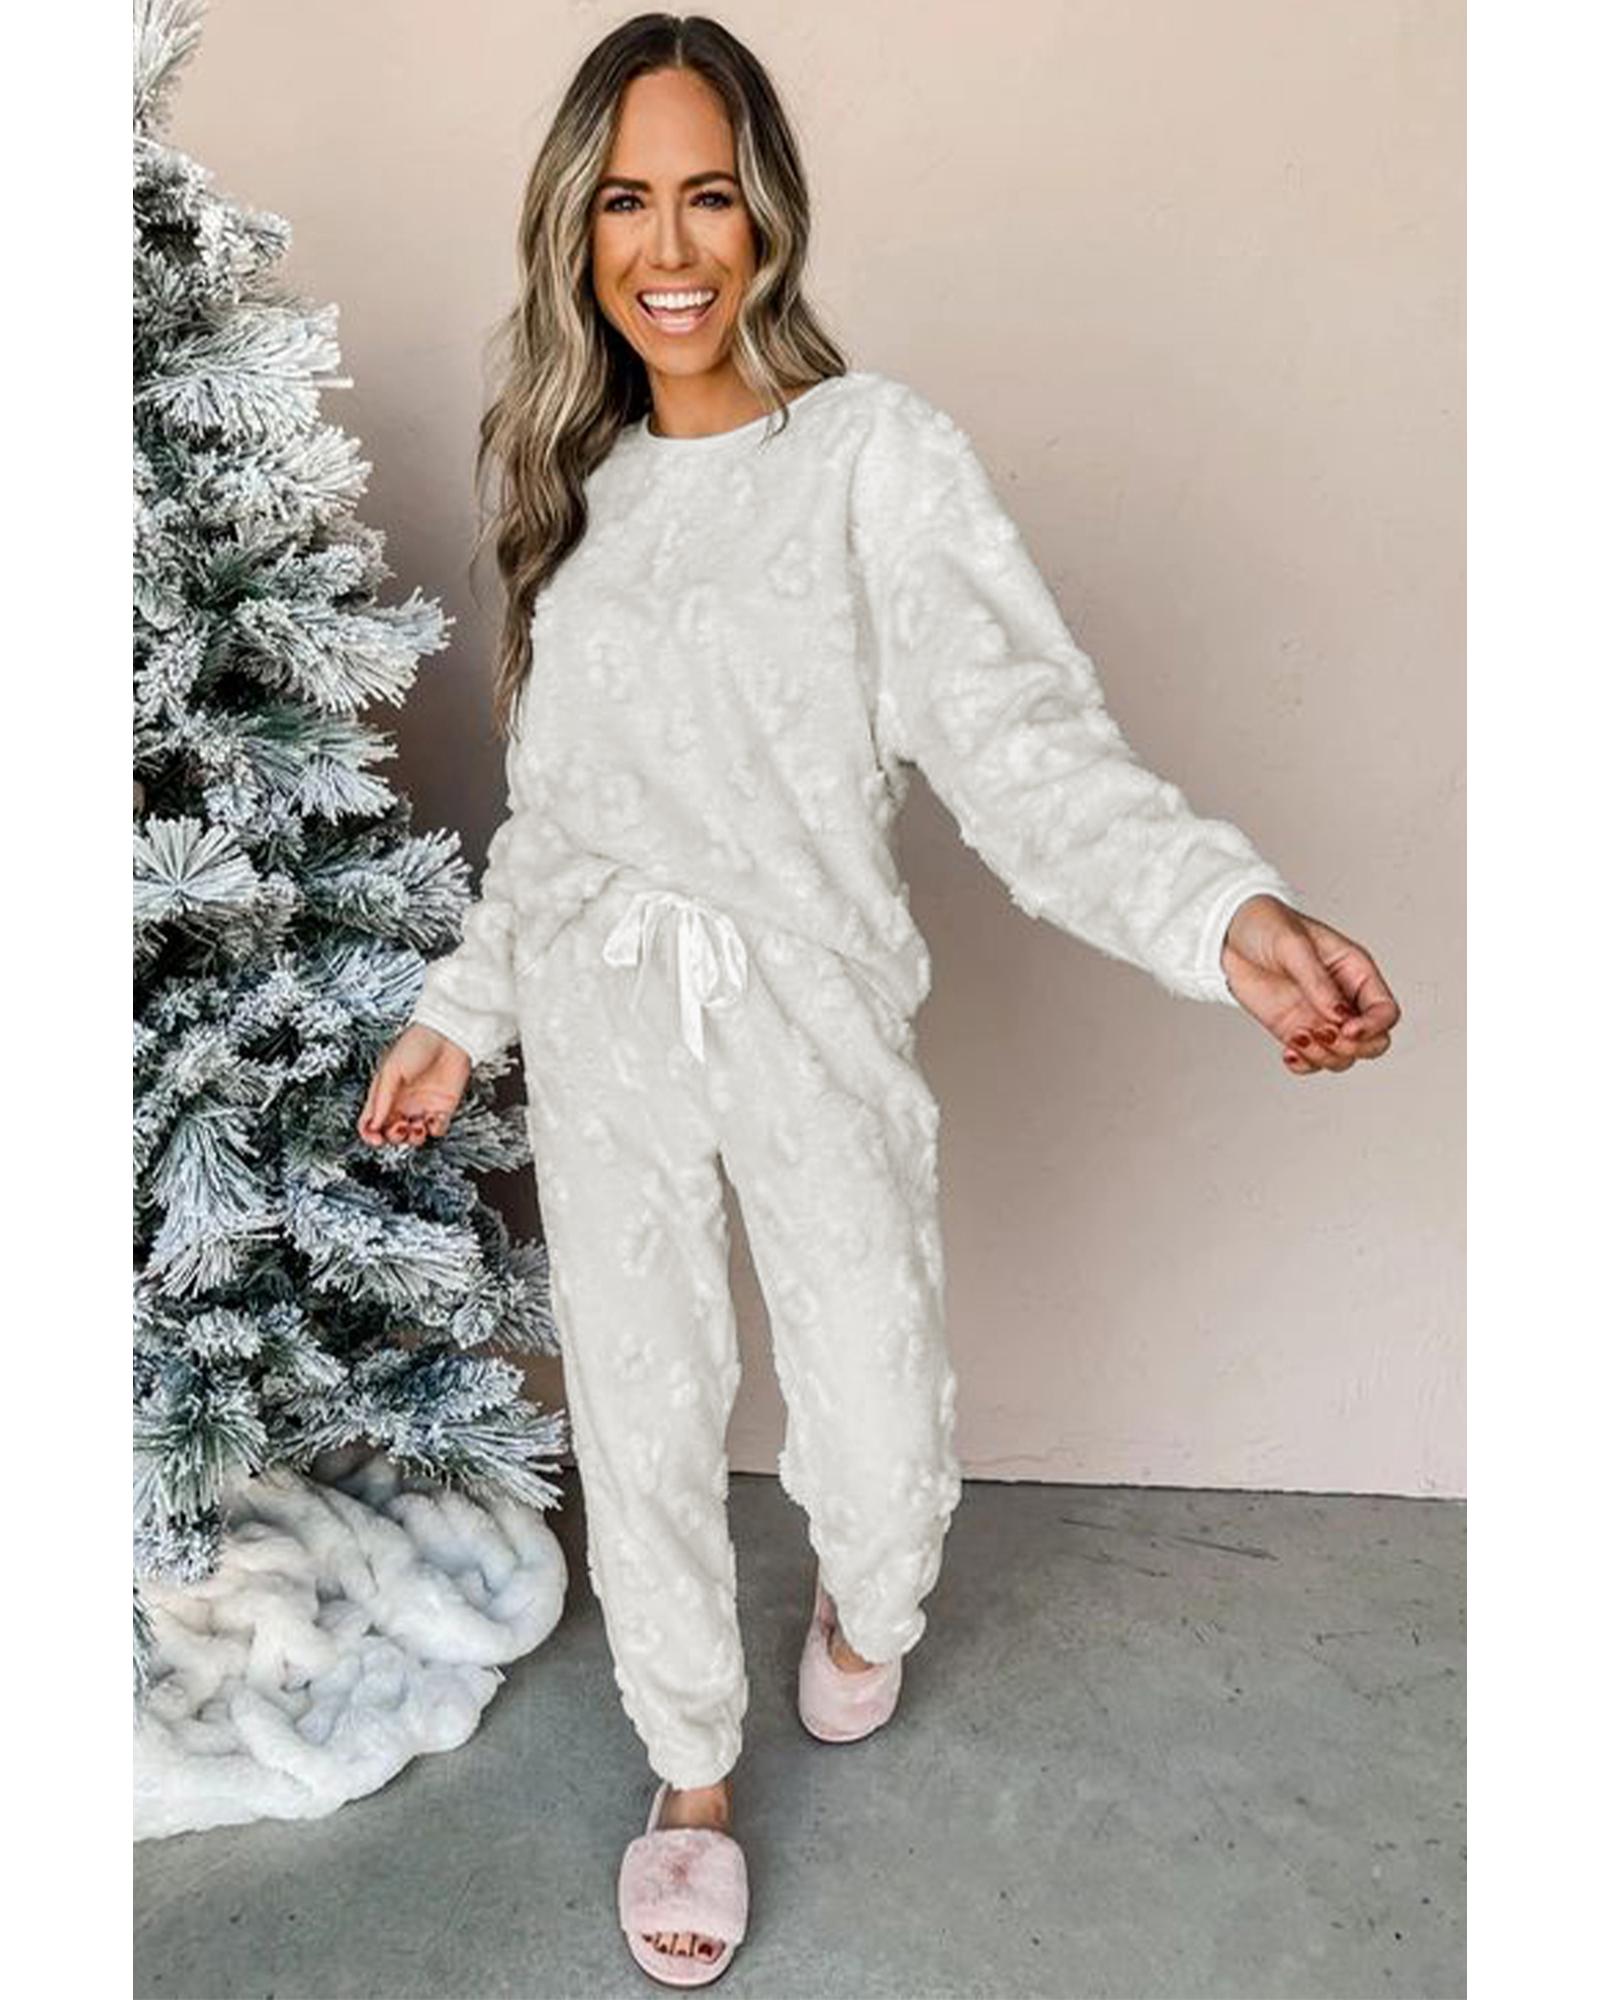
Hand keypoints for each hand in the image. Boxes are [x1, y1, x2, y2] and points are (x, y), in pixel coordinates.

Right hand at [357, 1024, 472, 1146]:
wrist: (448, 1036)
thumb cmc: (417, 1044)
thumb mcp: (391, 1070)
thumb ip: (381, 1099)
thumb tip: (374, 1124)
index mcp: (385, 1092)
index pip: (371, 1120)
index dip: (370, 1133)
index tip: (375, 1139)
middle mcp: (402, 1102)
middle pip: (392, 1131)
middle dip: (394, 1136)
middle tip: (399, 1128)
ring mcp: (423, 1106)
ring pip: (414, 1135)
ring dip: (414, 1138)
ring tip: (417, 1126)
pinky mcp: (444, 1107)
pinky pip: (437, 1129)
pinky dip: (435, 1130)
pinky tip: (433, 1119)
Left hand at [1221, 895, 1399, 1075]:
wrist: (1229, 935)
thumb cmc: (1267, 925)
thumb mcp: (1293, 944)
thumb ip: (1316, 980)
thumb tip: (1338, 1013)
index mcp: (1355, 971)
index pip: (1385, 1010)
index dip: (1374, 1026)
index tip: (1346, 1029)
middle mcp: (1344, 998)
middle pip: (1374, 1042)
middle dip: (1353, 1048)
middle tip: (1322, 1035)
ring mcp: (1321, 1017)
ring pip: (1345, 1057)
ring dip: (1325, 1057)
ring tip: (1299, 1039)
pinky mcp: (1297, 1030)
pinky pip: (1313, 1061)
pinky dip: (1305, 1065)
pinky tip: (1289, 1052)